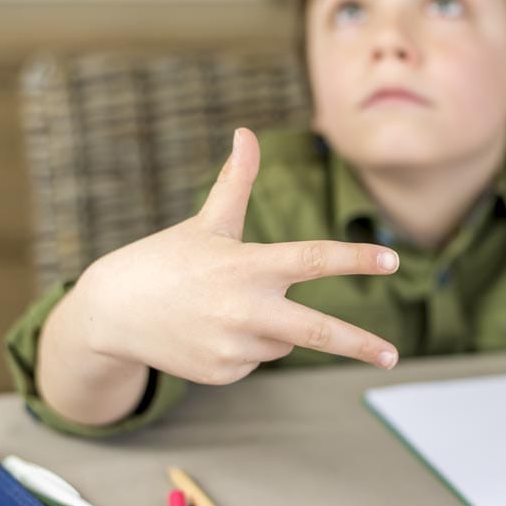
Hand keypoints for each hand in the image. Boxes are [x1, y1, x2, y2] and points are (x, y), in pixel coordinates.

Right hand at [80, 128, 400, 384]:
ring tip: (221, 309)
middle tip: (391, 357)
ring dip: (271, 326)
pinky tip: (209, 331)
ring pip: (283, 341)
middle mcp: (244, 309)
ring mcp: (232, 346)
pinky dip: (246, 346)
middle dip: (360, 345)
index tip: (394, 259)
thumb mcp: (207, 222)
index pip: (313, 259)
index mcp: (247, 265)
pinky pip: (257, 359)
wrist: (111, 311)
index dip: (356, 258)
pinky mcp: (222, 373)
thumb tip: (246, 132)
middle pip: (317, 331)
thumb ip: (235, 181)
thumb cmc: (168, 259)